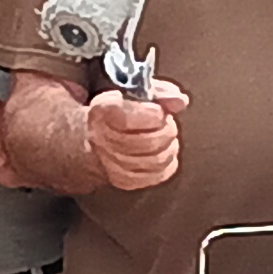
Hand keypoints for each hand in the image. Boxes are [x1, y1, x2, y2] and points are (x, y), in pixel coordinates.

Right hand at [84, 78, 184, 192]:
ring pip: (152, 160)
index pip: (126, 118)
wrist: (92, 138)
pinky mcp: (122, 180)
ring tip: (167, 138)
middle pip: (145, 142)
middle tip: (167, 123)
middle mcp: (101, 140)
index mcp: (101, 112)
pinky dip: (166, 165)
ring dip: (167, 148)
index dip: (149, 115)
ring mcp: (110, 164)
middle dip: (165, 131)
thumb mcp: (134, 92)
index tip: (158, 111)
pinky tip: (165, 154)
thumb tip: (180, 101)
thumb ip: (159, 92)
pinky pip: (154, 176)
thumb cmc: (117, 112)